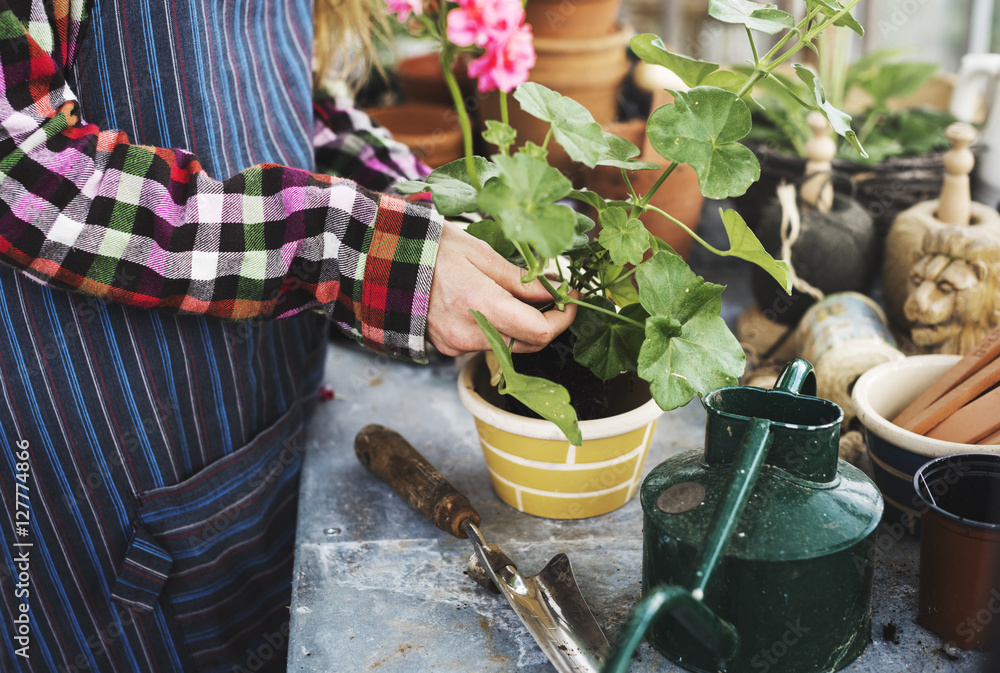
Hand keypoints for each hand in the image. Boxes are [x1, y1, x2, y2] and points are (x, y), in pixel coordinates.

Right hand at [427, 221, 575, 356]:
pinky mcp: (447, 348)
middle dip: (545, 323)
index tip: (570, 299)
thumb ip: (522, 279)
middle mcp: (469, 334)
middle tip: (550, 294)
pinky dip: (495, 328)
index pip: (540, 331)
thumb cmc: (433, 248)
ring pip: (507, 346)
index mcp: (481, 305)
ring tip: (513, 294)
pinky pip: (484, 344)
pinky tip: (485, 303)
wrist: (385, 261)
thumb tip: (557, 289)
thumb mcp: (483, 254)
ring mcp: (456, 345)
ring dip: (519, 325)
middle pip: (528, 344)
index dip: (563, 319)